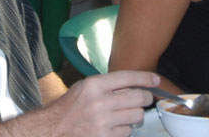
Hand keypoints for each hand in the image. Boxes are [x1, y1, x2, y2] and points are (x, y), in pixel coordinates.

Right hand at [31, 70, 157, 136]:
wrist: (53, 129)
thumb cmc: (70, 107)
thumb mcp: (85, 88)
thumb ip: (108, 86)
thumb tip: (135, 86)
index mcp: (94, 85)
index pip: (127, 77)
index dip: (145, 78)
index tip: (155, 80)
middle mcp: (99, 102)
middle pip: (138, 98)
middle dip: (145, 98)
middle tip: (144, 99)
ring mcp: (103, 121)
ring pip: (136, 116)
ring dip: (134, 116)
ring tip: (122, 115)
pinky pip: (127, 132)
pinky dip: (124, 130)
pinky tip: (113, 127)